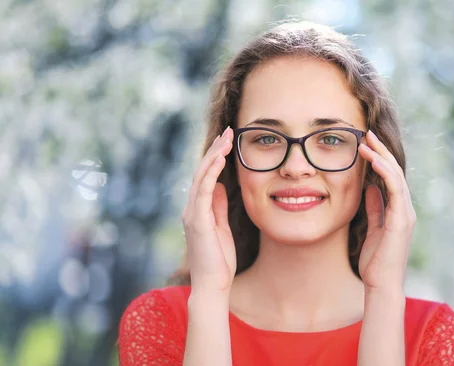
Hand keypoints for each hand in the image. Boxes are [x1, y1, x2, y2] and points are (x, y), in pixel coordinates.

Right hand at [182, 126, 235, 292]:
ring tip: (227, 138)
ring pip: (201, 176)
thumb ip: (218, 206)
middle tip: (229, 131)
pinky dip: (211, 172)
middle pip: (202, 171)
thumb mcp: (221, 227)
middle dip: (216, 149)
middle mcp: (192, 208)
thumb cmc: (218, 260)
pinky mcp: (198, 220)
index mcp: (198, 210)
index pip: (206, 177)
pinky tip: (220, 158)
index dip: (216, 157)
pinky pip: (203, 190)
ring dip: (214, 155)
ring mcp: (193, 213)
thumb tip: (220, 185)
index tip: (228, 141)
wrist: (213, 285)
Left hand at [357, 130, 415, 293]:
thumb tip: (370, 188)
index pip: (390, 177)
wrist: (381, 284)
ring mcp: (405, 213)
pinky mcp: (402, 220)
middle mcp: (405, 209)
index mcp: (398, 210)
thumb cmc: (376, 261)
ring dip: (381, 156)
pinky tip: (373, 160)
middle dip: (381, 150)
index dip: (379, 159)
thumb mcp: (372, 228)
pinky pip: (395, 189)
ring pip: (396, 176)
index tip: (365, 143)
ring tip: (366, 141)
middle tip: (367, 133)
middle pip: (395, 171)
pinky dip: (384, 172)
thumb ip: (374, 208)